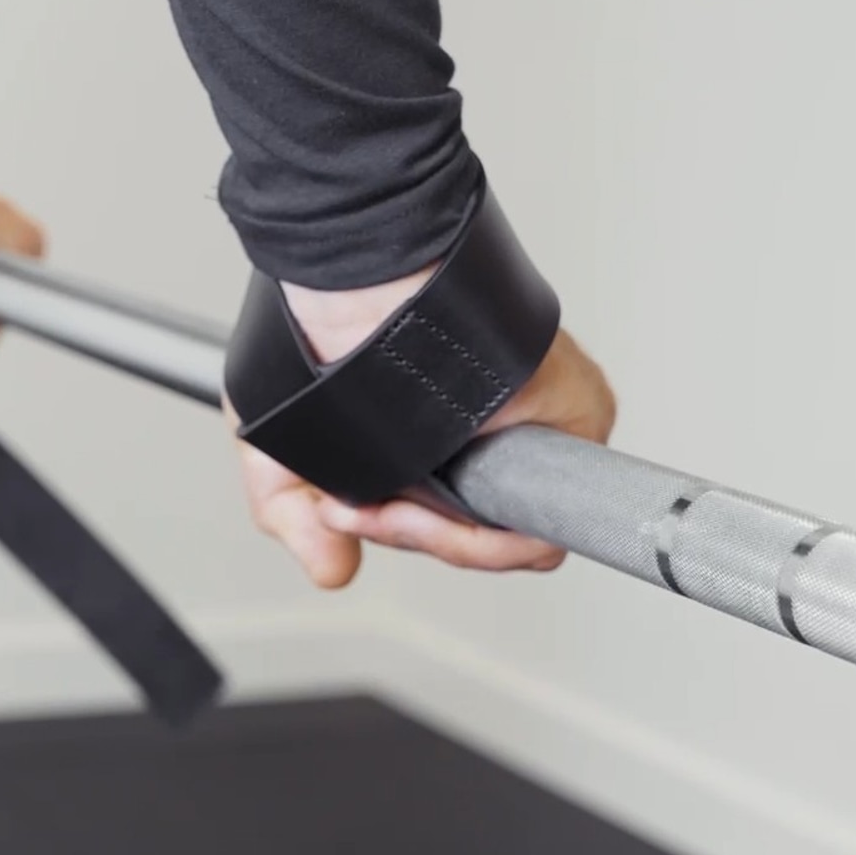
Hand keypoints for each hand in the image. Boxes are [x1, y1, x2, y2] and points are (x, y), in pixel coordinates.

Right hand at [227, 268, 614, 588]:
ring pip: (505, 536)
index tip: (341, 517)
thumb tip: (333, 572)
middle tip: (347, 513)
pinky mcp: (573, 420)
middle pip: (476, 535)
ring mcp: (540, 430)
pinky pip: (537, 523)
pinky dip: (478, 535)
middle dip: (406, 535)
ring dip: (433, 538)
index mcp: (454, 435)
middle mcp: (500, 432)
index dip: (399, 532)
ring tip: (377, 508)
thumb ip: (295, 517)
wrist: (355, 282)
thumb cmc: (321, 333)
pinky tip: (424, 510)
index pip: (455, 522)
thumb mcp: (282, 446)